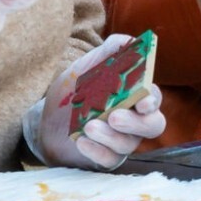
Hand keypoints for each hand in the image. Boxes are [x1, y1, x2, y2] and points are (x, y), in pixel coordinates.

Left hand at [26, 34, 167, 169]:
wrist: (46, 117)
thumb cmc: (75, 89)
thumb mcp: (89, 67)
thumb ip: (110, 51)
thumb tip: (129, 40)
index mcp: (135, 96)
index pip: (154, 98)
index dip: (153, 100)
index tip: (143, 100)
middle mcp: (135, 120)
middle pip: (152, 126)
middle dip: (136, 122)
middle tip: (114, 116)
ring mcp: (121, 141)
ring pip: (129, 144)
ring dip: (110, 136)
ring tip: (89, 125)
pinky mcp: (105, 157)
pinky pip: (110, 160)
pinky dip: (97, 151)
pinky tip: (82, 141)